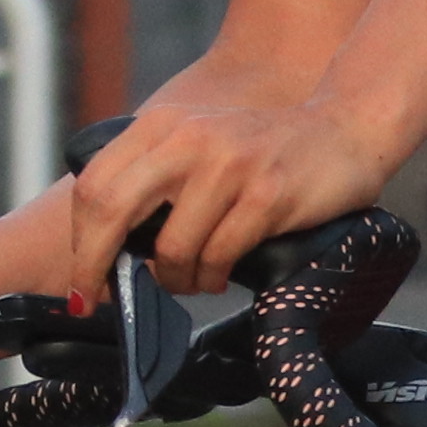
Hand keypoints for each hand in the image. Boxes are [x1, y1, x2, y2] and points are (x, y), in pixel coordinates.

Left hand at [76, 83, 390, 294]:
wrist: (346, 129)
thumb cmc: (264, 151)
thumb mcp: (199, 144)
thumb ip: (153, 179)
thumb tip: (105, 249)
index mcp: (163, 126)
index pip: (95, 185)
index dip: (81, 242)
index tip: (85, 282)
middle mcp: (190, 138)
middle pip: (112, 210)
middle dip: (97, 267)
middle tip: (102, 301)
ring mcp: (230, 165)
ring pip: (172, 247)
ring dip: (176, 280)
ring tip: (195, 279)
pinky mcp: (268, 195)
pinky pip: (219, 256)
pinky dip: (213, 276)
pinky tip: (222, 272)